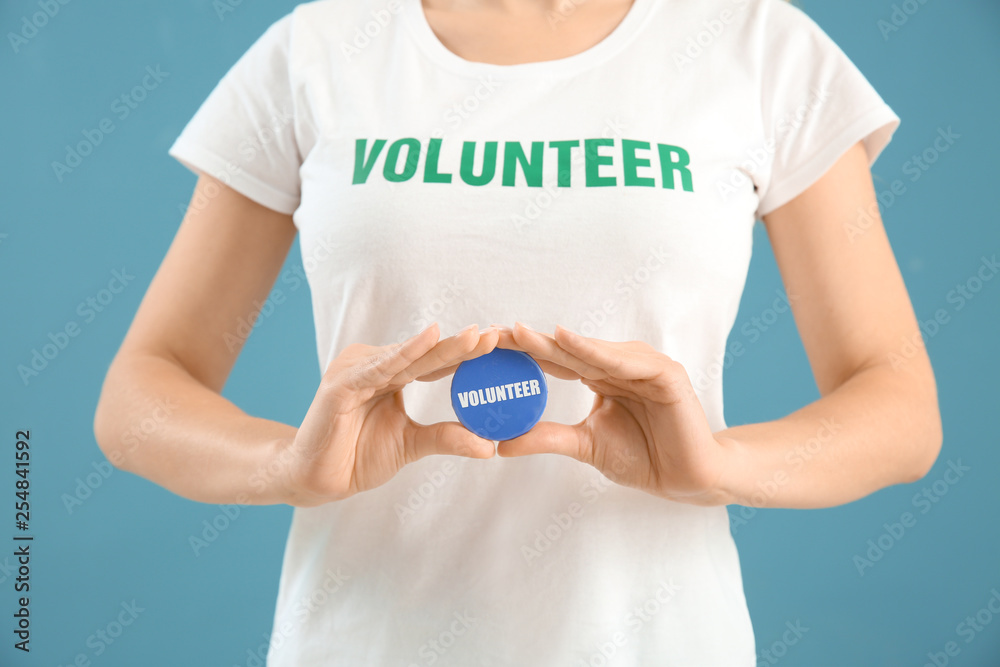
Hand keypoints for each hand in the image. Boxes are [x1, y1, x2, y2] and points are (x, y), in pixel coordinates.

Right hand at [279, 323, 498, 506]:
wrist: (317, 479)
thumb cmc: (358, 456)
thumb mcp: (412, 444)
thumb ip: (446, 438)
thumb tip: (490, 447)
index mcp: (392, 374)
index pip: (436, 361)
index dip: (468, 355)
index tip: (502, 345)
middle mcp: (375, 365)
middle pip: (427, 354)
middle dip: (464, 345)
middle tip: (499, 334)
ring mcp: (357, 370)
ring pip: (409, 357)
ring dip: (443, 346)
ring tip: (476, 336)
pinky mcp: (342, 383)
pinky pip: (380, 367)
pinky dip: (404, 353)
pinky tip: (429, 338)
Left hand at [494, 323, 736, 505]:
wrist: (685, 479)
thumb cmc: (641, 458)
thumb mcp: (584, 444)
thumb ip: (547, 437)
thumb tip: (502, 443)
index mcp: (600, 376)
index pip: (556, 360)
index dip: (523, 354)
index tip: (487, 349)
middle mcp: (618, 364)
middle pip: (568, 350)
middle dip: (530, 342)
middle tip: (494, 333)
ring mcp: (642, 365)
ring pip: (591, 350)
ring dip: (555, 342)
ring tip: (520, 334)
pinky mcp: (664, 373)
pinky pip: (623, 360)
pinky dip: (595, 350)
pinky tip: (567, 340)